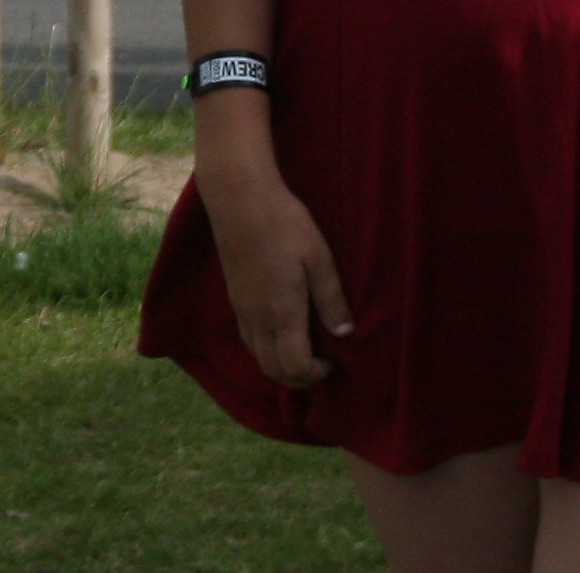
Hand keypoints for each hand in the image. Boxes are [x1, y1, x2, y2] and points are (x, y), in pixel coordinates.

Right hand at [201, 170, 352, 388]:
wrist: (239, 199)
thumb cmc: (284, 224)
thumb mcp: (318, 258)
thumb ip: (331, 300)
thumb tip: (345, 334)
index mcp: (282, 312)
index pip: (295, 367)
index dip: (316, 375)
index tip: (334, 363)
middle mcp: (257, 318)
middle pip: (273, 370)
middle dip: (299, 379)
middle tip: (322, 365)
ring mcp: (242, 309)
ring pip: (257, 357)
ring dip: (281, 366)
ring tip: (304, 351)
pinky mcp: (235, 297)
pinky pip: (248, 339)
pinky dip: (266, 350)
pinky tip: (282, 331)